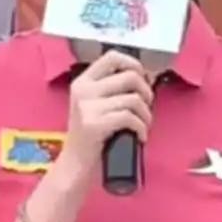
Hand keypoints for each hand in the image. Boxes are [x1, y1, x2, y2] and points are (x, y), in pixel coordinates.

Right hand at [59, 50, 153, 178]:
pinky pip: (130, 118)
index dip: (134, 64)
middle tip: (146, 106)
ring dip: (146, 114)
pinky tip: (140, 136)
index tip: (142, 78)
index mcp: (83, 81)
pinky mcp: (94, 124)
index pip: (112, 57)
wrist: (74, 165)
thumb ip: (114, 89)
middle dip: (146, 92)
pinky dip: (142, 128)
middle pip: (130, 77)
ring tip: (143, 124)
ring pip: (133, 99)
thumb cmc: (91, 136)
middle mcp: (83, 90)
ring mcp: (87, 107)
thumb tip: (146, 77)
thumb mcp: (94, 105)